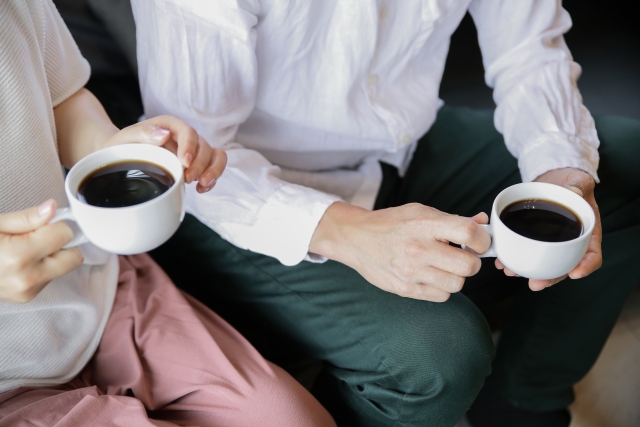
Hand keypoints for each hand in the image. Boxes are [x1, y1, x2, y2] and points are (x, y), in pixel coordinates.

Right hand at [0, 200, 83, 302]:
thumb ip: (26, 218)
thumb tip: (52, 208)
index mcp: (18, 256)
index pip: (64, 235)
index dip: (56, 224)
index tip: (46, 222)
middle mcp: (26, 278)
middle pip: (73, 257)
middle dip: (61, 244)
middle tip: (38, 236)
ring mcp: (26, 292)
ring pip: (62, 268)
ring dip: (50, 257)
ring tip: (21, 250)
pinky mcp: (26, 298)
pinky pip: (49, 278)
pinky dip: (41, 268)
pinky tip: (18, 262)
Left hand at [103, 116, 226, 192]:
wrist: (123, 156)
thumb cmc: (124, 146)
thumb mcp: (126, 137)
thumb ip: (143, 133)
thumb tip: (164, 135)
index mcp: (170, 125)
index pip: (188, 132)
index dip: (190, 147)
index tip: (184, 162)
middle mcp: (185, 137)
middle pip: (204, 146)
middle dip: (200, 164)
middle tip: (187, 179)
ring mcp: (194, 151)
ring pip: (215, 156)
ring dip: (213, 171)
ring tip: (202, 184)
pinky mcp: (197, 164)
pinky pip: (213, 168)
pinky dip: (212, 179)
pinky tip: (201, 189)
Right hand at [310, 202, 490, 301]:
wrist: (356, 239)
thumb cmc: (391, 224)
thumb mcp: (421, 211)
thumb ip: (452, 219)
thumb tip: (482, 223)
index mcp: (424, 224)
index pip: (468, 233)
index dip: (482, 239)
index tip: (479, 241)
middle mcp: (418, 249)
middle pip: (468, 266)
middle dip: (472, 262)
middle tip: (463, 256)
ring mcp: (411, 272)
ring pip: (457, 284)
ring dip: (456, 276)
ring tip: (444, 266)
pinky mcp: (405, 289)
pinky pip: (441, 296)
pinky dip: (442, 288)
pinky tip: (432, 275)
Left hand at [495, 168, 602, 290]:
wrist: (554, 181)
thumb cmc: (572, 184)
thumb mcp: (579, 181)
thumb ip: (578, 186)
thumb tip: (572, 192)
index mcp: (586, 231)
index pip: (591, 254)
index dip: (586, 265)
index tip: (576, 273)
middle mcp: (569, 242)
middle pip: (563, 265)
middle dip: (550, 277)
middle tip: (536, 284)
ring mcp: (550, 242)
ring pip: (542, 263)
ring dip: (527, 271)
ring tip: (512, 273)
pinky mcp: (532, 238)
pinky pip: (525, 251)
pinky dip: (514, 258)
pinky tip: (502, 261)